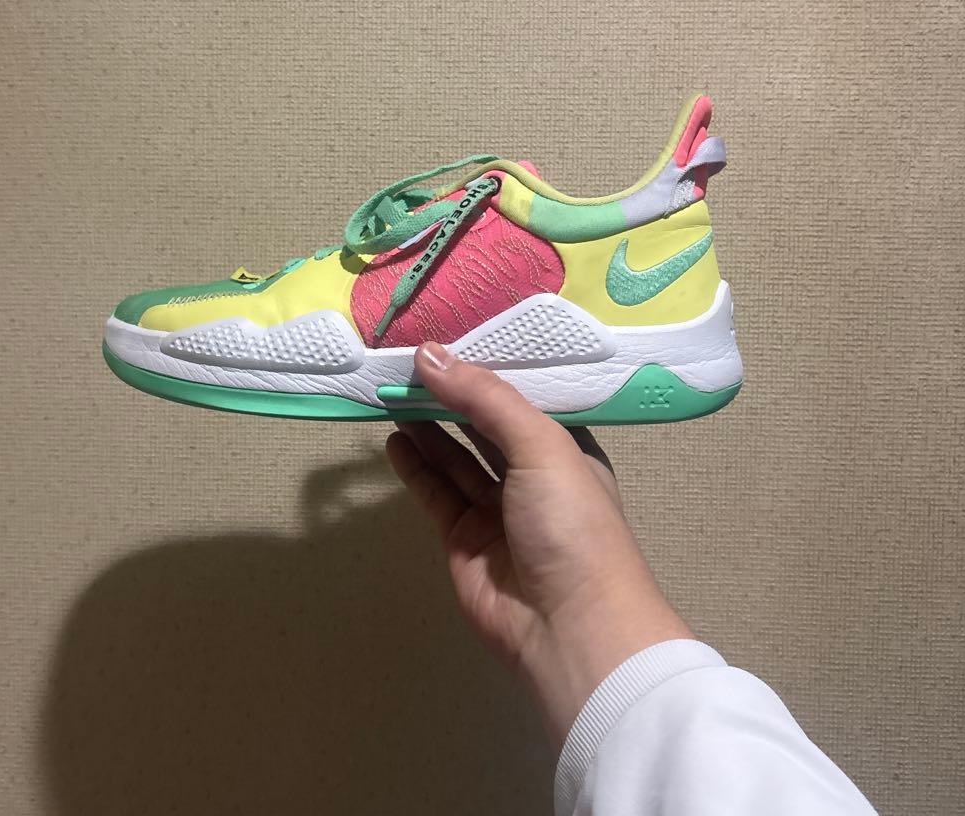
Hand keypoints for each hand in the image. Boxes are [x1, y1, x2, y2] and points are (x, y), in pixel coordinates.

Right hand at [386, 343, 692, 748]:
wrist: (569, 628)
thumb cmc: (571, 523)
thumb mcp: (540, 444)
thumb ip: (485, 398)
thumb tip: (429, 353)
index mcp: (568, 449)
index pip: (525, 398)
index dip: (490, 369)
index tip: (453, 336)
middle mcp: (534, 476)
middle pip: (485, 425)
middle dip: (452, 396)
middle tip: (409, 363)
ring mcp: (498, 509)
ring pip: (456, 457)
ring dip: (428, 426)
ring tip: (393, 390)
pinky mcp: (464, 538)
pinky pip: (437, 492)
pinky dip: (416, 466)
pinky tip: (395, 438)